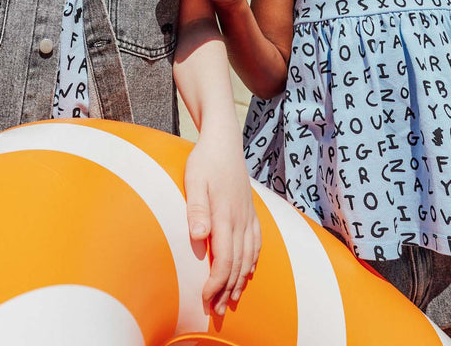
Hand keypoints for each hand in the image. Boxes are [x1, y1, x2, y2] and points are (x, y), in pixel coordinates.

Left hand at [184, 129, 260, 314]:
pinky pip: (256, 243)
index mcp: (225, 215)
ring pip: (248, 256)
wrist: (224, 141)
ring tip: (230, 299)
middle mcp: (240, 219)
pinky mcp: (251, 211)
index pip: (224, 259)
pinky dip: (252, 262)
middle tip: (216, 309)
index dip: (216, 283)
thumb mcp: (194, 180)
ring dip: (240, 280)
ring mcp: (248, 216)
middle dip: (227, 289)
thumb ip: (196, 208)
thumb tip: (198, 237)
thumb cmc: (205, 160)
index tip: (205, 298)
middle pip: (237, 263)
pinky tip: (247, 272)